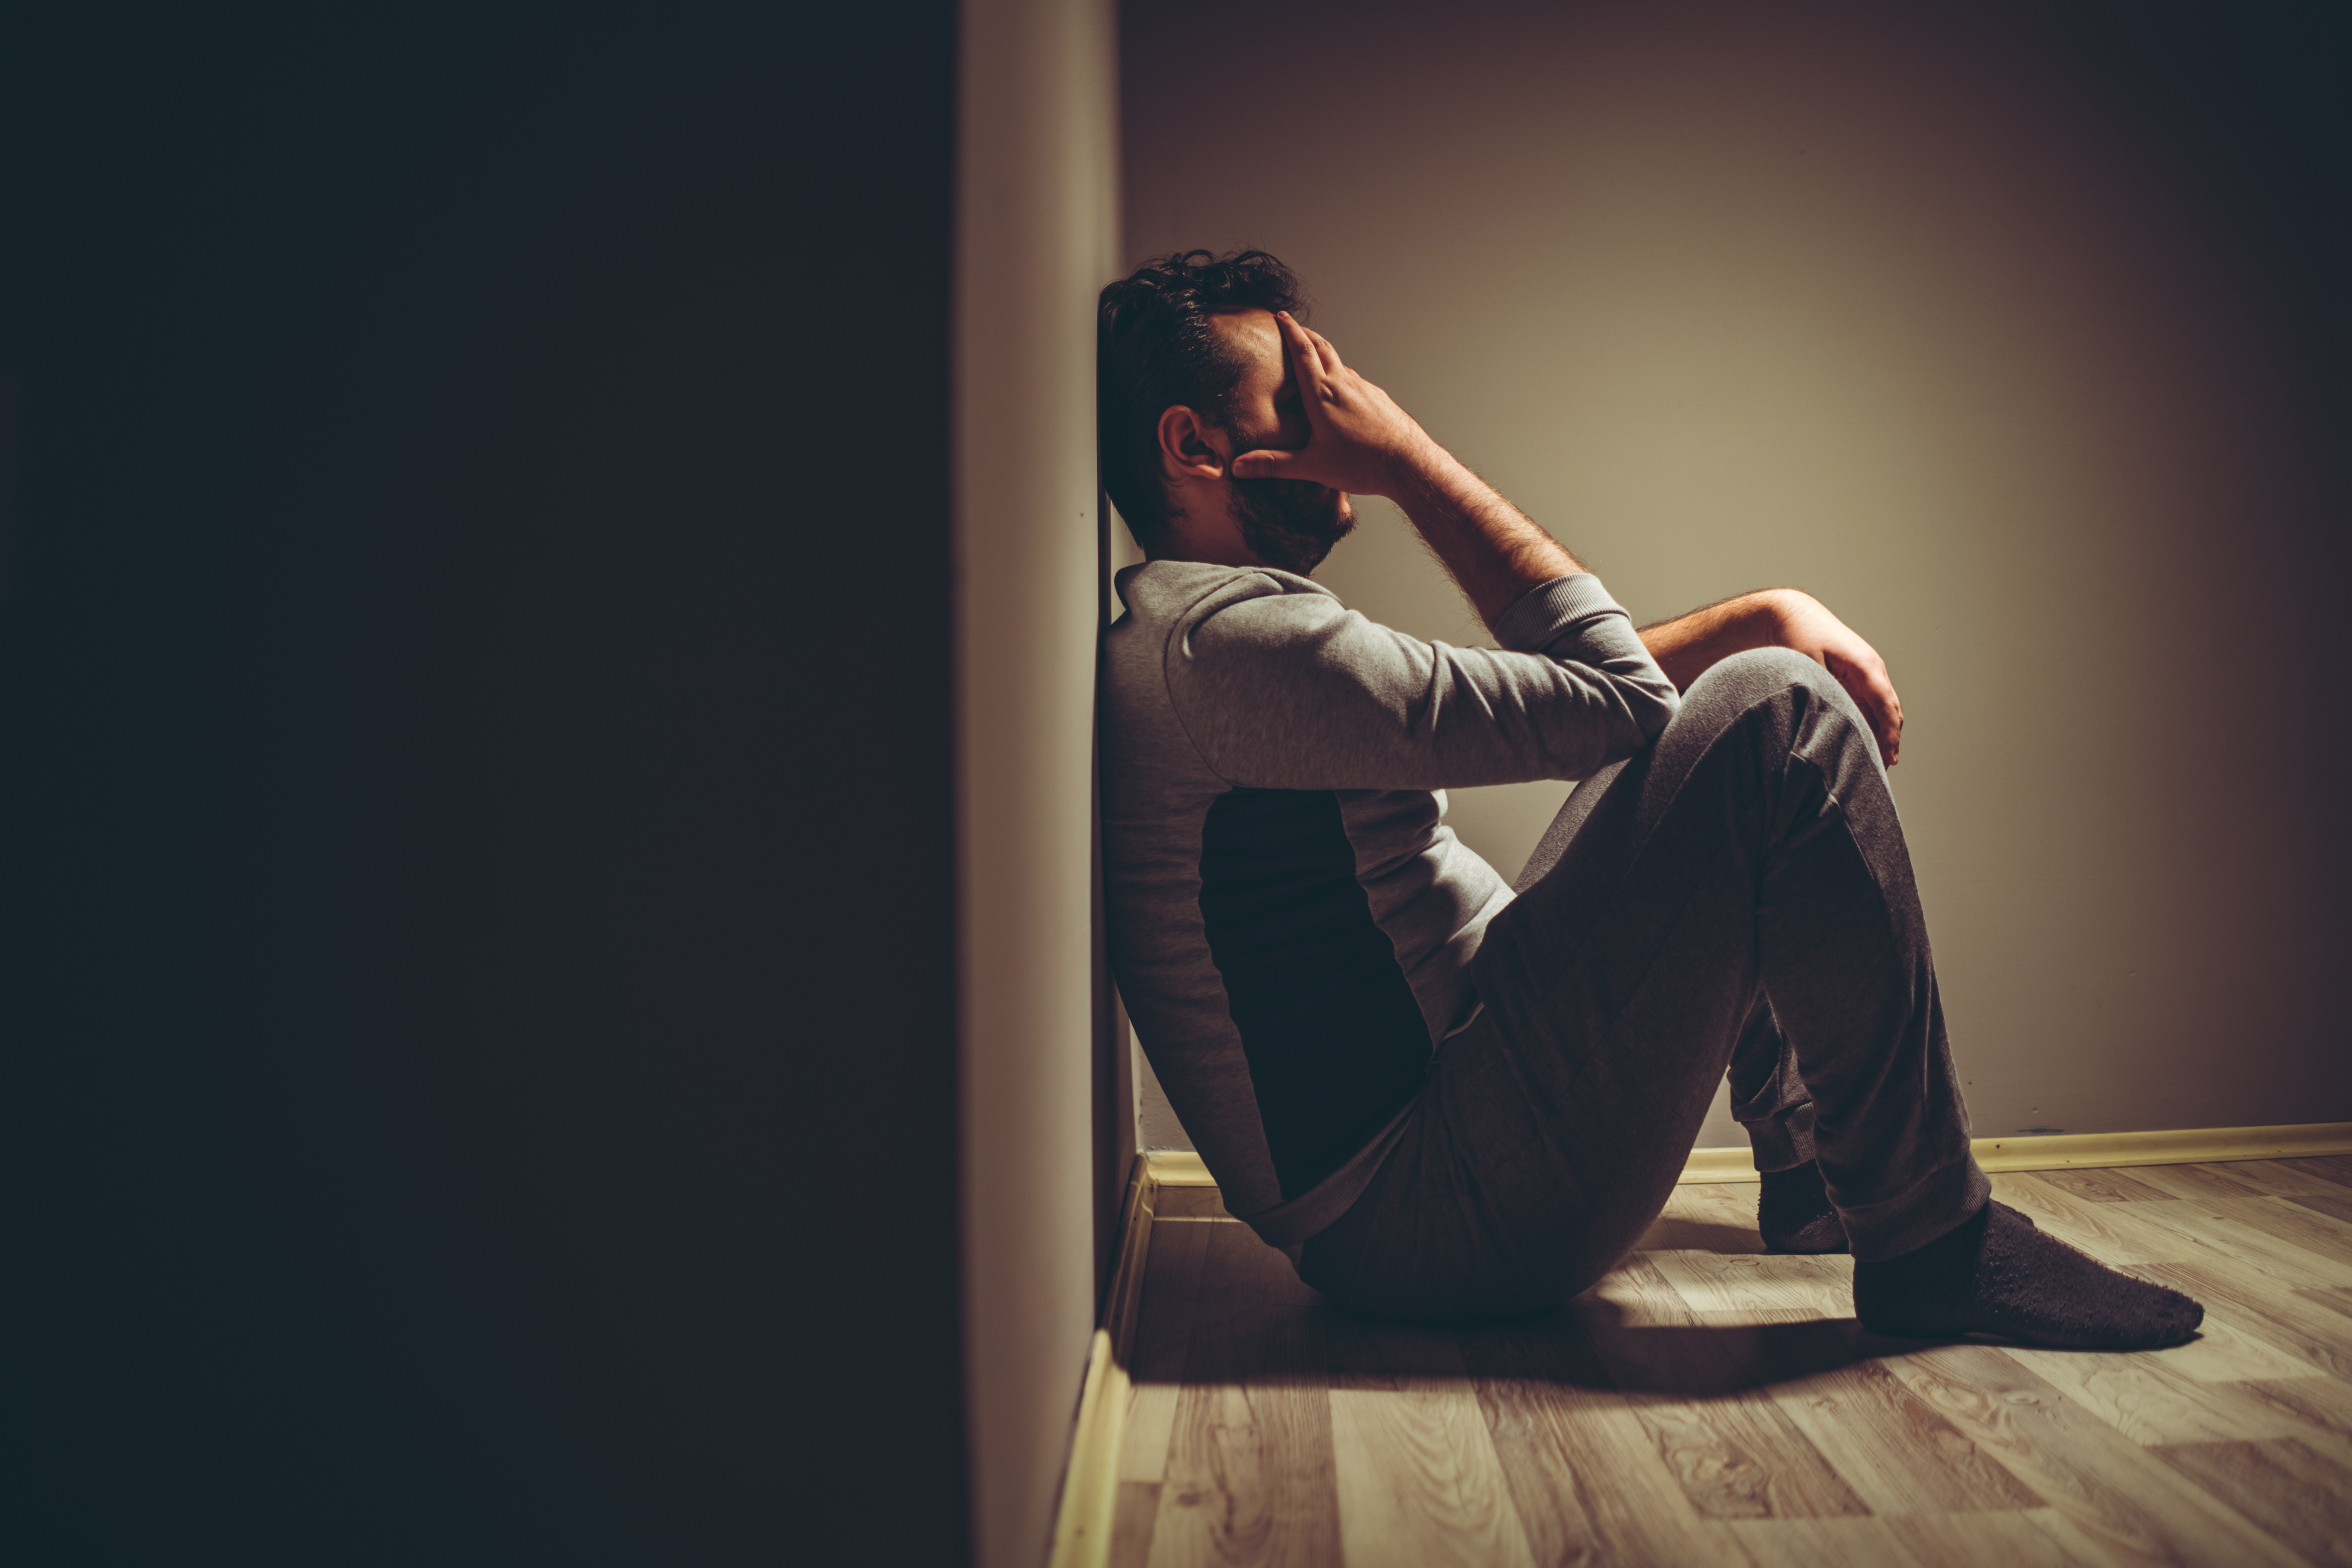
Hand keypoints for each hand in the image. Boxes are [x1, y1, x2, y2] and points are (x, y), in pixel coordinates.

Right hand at [1230, 312, 1435, 496]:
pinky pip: (1354, 380)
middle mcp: (1344, 384)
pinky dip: (1340, 375)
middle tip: (1293, 325)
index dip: (1290, 331)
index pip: (1302, 352)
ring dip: (1323, 354)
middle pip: (1322, 347)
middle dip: (1305, 334)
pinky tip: (1339, 391)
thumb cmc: (1363, 464)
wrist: (1409, 464)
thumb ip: (1273, 464)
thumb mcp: (1312, 466)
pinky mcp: (1378, 398)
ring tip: (1311, 358)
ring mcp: (1364, 388)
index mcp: (1322, 395)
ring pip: (1339, 363)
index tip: (1280, 316)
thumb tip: (1239, 466)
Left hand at [1773, 592, 1903, 765]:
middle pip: (1889, 711)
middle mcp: (1872, 669)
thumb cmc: (1799, 637)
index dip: (1890, 735)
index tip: (1889, 759)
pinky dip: (1868, 723)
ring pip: (1880, 709)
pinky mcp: (1856, 677)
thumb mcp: (1808, 667)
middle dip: (1889, 740)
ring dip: (1879, 733)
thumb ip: (1824, 694)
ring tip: (1873, 762)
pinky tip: (1860, 742)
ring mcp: (1866, 673)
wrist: (1792, 614)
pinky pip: (1868, 704)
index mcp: (1866, 666)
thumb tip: (1834, 724)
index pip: (1886, 706)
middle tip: (1883, 769)